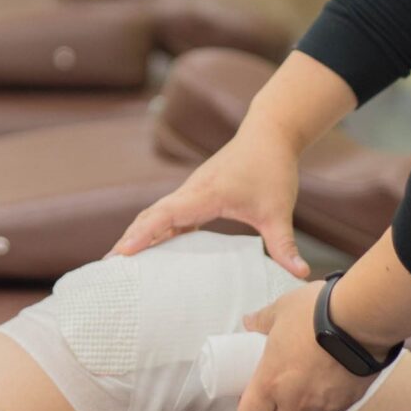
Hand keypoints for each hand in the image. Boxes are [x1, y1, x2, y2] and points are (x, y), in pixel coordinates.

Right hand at [112, 131, 307, 276]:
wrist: (269, 134)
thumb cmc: (272, 168)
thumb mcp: (279, 211)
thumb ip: (285, 245)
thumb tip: (301, 275)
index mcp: (205, 194)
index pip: (166, 215)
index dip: (144, 234)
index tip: (123, 251)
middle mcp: (192, 191)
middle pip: (151, 215)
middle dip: (130, 239)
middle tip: (109, 267)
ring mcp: (191, 192)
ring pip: (156, 214)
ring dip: (138, 234)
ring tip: (119, 262)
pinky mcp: (196, 195)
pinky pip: (168, 214)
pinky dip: (154, 230)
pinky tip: (149, 250)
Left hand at [236, 282, 376, 410]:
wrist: (361, 318)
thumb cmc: (314, 313)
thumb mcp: (282, 309)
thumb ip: (262, 320)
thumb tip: (249, 322)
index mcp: (271, 382)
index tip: (251, 401)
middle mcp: (296, 402)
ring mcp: (324, 404)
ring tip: (304, 389)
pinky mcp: (348, 400)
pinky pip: (333, 409)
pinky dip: (328, 400)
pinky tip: (330, 379)